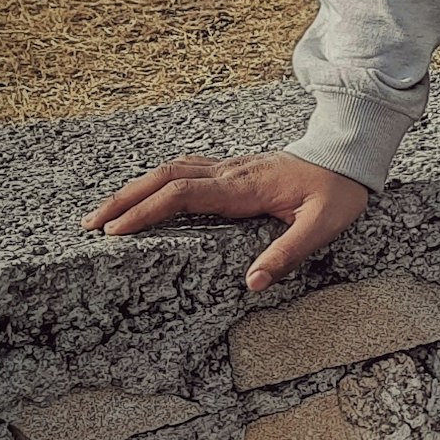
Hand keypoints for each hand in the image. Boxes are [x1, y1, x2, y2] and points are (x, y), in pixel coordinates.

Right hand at [79, 151, 370, 293]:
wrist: (350, 155)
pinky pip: (187, 172)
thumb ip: (288, 253)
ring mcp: (231, 168)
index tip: (114, 232)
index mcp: (245, 186)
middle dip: (125, 199)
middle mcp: (231, 172)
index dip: (147, 211)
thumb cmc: (338, 190)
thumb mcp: (323, 225)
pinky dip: (157, 184)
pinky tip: (144, 198)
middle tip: (89, 225)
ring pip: (172, 170)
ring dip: (136, 189)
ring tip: (104, 215)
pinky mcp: (234, 170)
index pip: (183, 194)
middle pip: (166, 177)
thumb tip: (251, 284)